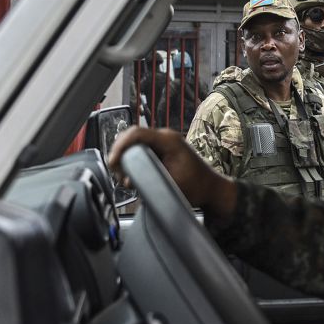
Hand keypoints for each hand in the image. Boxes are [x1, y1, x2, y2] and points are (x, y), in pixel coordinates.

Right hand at [108, 126, 235, 219]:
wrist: (211, 189)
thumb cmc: (197, 186)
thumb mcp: (172, 184)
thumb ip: (149, 178)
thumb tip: (129, 179)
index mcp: (168, 140)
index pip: (136, 133)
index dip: (120, 146)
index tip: (113, 162)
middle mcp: (165, 137)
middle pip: (132, 137)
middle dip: (120, 154)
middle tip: (117, 173)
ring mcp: (164, 142)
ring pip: (135, 144)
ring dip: (125, 158)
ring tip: (124, 176)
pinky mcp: (162, 150)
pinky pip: (141, 150)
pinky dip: (132, 160)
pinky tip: (131, 174)